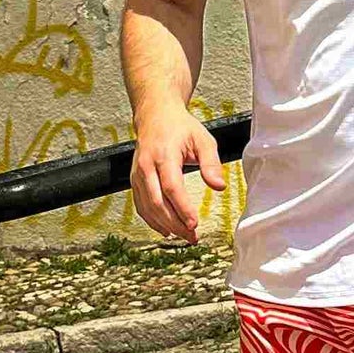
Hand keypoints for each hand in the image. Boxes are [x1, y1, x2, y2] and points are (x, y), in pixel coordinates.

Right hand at [131, 107, 224, 242]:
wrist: (155, 115)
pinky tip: (166, 230)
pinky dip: (152, 221)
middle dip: (175, 223)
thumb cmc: (180, 127)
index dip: (182, 208)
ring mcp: (137, 174)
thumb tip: (219, 186)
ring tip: (184, 236)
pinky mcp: (134, 180)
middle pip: (157, 202)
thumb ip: (211, 163)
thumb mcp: (203, 139)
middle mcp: (146, 166)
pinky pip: (140, 206)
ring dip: (165, 225)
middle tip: (192, 236)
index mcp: (164, 154)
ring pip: (147, 207)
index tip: (194, 224)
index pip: (172, 187)